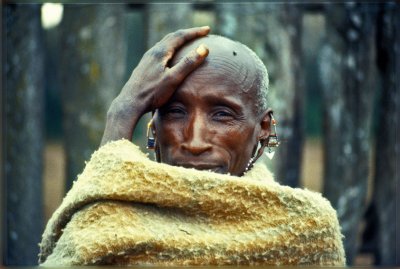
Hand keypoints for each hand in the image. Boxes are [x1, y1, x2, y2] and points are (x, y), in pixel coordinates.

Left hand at [101, 26, 209, 144]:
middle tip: (201, 32)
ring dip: (178, 40)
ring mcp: (147, 59)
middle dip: (187, 34)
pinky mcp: (145, 67)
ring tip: (188, 41)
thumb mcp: (173, 79)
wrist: (130, 103)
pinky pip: (160, 52)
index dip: (195, 32)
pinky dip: (171, 48)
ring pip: (165, 44)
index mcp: (160, 52)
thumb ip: (188, 64)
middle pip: (172, 37)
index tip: (207, 30)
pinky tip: (171, 57)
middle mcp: (152, 52)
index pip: (180, 36)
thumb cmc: (152, 93)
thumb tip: (203, 48)